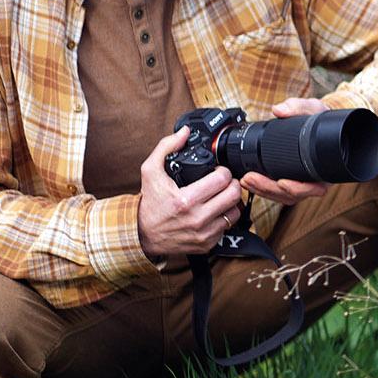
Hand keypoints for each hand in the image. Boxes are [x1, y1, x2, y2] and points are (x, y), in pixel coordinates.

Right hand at [137, 126, 244, 259]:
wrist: (143, 234)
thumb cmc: (149, 202)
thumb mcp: (150, 171)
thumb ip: (166, 147)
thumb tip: (184, 132)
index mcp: (185, 200)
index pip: (222, 181)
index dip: (223, 172)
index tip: (219, 171)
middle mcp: (197, 218)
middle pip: (234, 195)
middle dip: (232, 184)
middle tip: (226, 182)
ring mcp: (204, 233)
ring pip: (234, 212)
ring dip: (231, 202)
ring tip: (221, 196)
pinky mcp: (207, 244)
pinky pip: (227, 227)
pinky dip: (224, 218)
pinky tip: (215, 211)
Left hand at [239, 96, 332, 205]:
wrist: (322, 124)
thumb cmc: (322, 120)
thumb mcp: (315, 109)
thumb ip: (299, 107)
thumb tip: (280, 109)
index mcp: (326, 168)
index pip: (315, 187)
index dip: (298, 188)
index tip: (282, 181)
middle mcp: (315, 179)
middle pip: (293, 195)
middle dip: (270, 189)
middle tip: (250, 178)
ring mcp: (302, 183)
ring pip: (283, 197)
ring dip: (263, 191)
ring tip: (246, 180)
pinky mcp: (290, 180)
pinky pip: (277, 192)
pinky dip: (263, 189)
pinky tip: (249, 181)